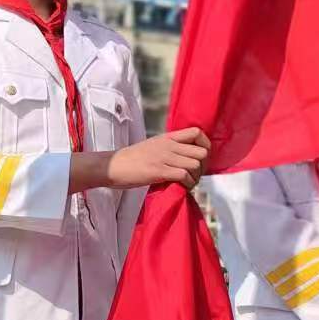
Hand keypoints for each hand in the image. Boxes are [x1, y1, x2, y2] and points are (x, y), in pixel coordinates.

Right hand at [74, 128, 210, 190]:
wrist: (113, 166)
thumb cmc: (132, 159)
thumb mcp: (153, 146)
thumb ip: (169, 148)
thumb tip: (186, 157)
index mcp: (168, 137)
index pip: (197, 132)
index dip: (205, 145)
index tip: (201, 158)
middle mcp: (169, 145)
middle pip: (201, 152)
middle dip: (202, 167)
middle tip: (194, 175)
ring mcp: (164, 157)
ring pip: (195, 165)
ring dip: (195, 177)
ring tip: (187, 183)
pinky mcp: (159, 171)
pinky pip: (184, 176)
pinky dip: (187, 184)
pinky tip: (181, 187)